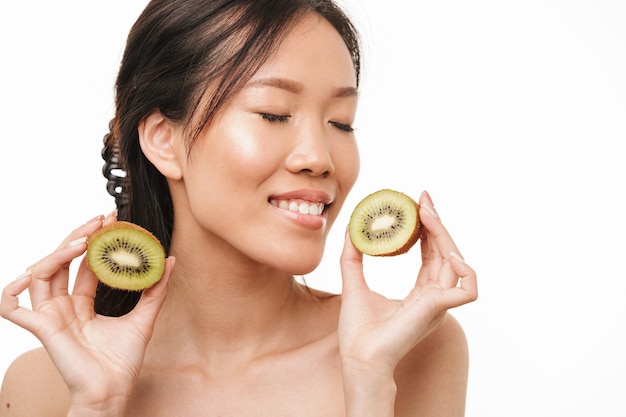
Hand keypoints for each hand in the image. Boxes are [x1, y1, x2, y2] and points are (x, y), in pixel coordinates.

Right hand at [0, 214, 174, 410]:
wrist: (113, 391)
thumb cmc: (123, 361)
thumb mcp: (145, 318)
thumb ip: (155, 290)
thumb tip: (170, 260)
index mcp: (81, 304)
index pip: (82, 264)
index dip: (93, 241)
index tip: (110, 221)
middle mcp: (63, 307)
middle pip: (60, 263)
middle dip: (77, 238)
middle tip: (99, 220)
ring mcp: (50, 317)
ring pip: (39, 275)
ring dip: (57, 254)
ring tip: (82, 241)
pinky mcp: (41, 330)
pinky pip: (11, 308)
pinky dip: (10, 290)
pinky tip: (28, 274)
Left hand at [338, 191, 476, 376]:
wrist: (358, 357)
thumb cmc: (358, 332)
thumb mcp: (353, 284)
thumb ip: (353, 257)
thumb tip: (351, 230)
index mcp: (420, 294)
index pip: (431, 255)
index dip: (427, 229)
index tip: (417, 205)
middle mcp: (434, 297)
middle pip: (445, 253)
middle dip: (436, 223)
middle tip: (422, 199)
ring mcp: (439, 304)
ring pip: (456, 263)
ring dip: (444, 235)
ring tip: (426, 214)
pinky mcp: (438, 310)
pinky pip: (468, 289)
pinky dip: (466, 270)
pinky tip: (448, 251)